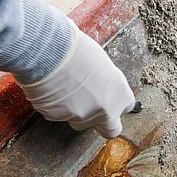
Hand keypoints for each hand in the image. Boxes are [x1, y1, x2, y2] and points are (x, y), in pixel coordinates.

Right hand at [19, 21, 135, 138]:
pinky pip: (58, 115)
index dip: (115, 103)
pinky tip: (51, 88)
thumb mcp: (99, 61)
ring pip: (81, 122)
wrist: (50, 51)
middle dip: (102, 122)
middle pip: (110, 128)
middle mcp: (106, 109)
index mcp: (119, 91)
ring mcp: (83, 117)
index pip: (126, 107)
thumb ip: (104, 81)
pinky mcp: (59, 118)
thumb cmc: (75, 47)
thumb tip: (98, 85)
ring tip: (65, 89)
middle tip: (90, 107)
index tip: (108, 97)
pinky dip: (55, 106)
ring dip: (75, 111)